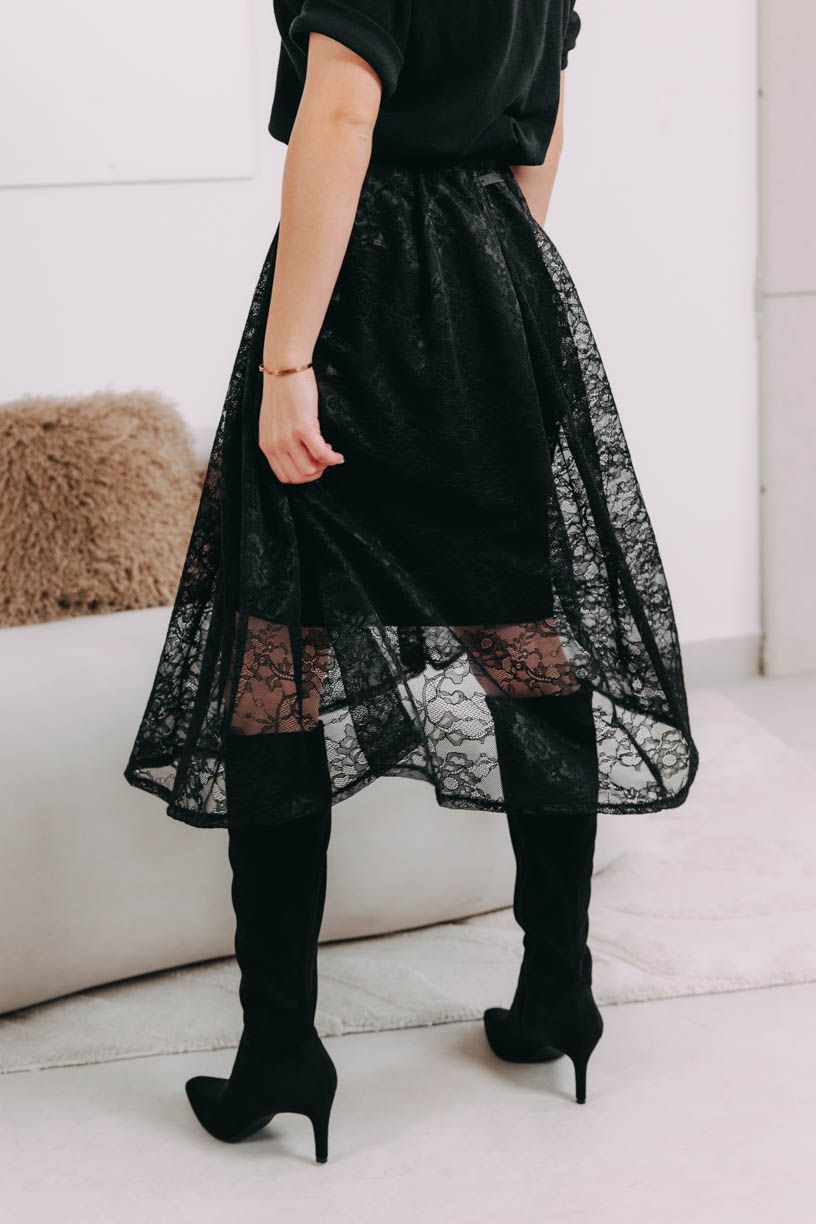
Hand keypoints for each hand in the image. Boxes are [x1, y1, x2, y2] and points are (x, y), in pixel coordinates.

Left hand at [258, 367, 344, 483]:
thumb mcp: (275, 422)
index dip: (302, 475)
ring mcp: (288, 438)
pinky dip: (333, 458)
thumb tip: (301, 455)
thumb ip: (281, 440)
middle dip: (315, 473)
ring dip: (324, 465)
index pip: (284, 477)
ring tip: (329, 449)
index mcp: (266, 445)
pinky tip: (338, 455)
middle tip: (323, 459)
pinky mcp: (303, 428)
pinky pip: (321, 455)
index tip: (312, 463)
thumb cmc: (282, 390)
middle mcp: (275, 445)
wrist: (284, 366)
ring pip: (309, 470)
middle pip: (298, 477)